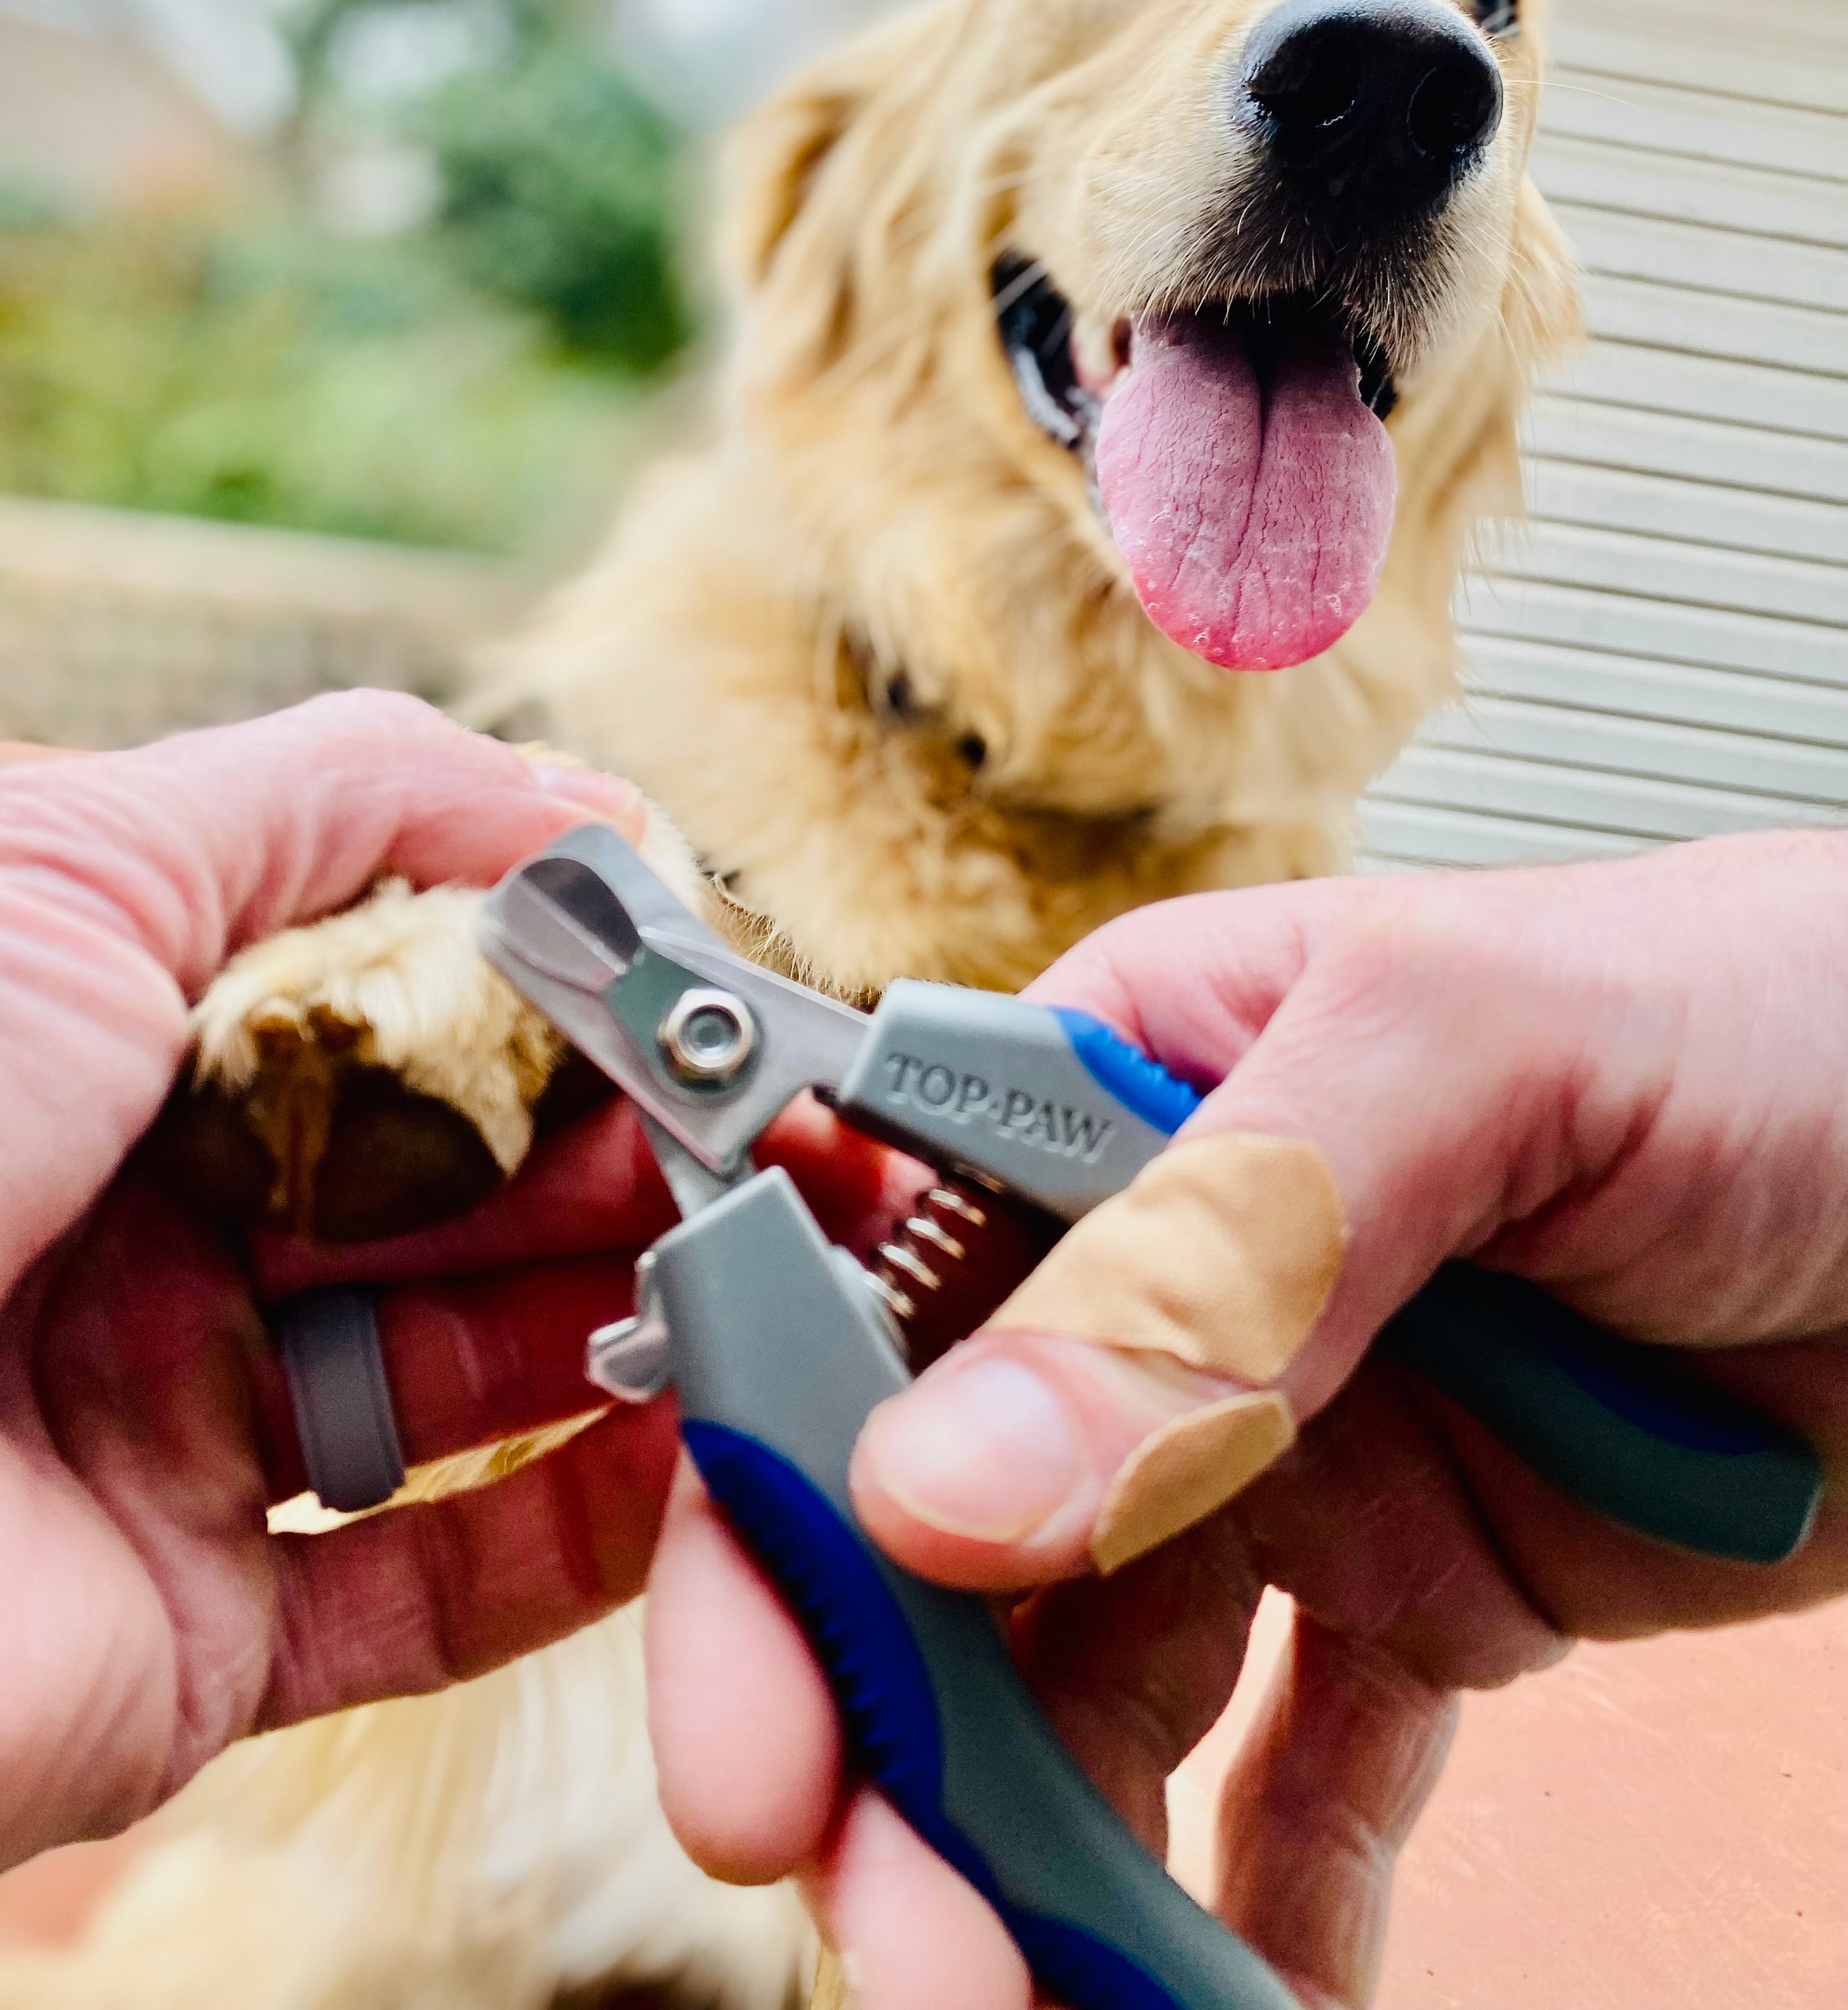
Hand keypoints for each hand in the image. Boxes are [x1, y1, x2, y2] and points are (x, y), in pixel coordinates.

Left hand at [0, 691, 906, 1872]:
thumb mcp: (86, 859)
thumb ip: (357, 796)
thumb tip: (591, 806)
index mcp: (128, 1044)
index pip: (419, 1016)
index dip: (587, 1010)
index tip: (734, 1011)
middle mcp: (154, 1231)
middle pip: (465, 1194)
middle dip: (650, 1164)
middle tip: (812, 1153)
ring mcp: (175, 1431)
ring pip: (471, 1382)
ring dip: (645, 1332)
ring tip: (800, 1283)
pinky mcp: (188, 1635)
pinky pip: (421, 1591)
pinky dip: (577, 1543)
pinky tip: (698, 1460)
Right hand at [646, 832, 1847, 2008]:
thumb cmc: (1779, 1014)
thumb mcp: (1479, 1059)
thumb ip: (1216, 1251)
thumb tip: (937, 1483)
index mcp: (1132, 1089)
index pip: (875, 1288)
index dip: (775, 1497)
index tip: (757, 1719)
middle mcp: (1181, 1278)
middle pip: (951, 1526)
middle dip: (894, 1733)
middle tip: (896, 1937)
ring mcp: (1295, 1441)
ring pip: (1096, 1682)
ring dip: (1044, 1854)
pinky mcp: (1431, 1583)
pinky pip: (1306, 1777)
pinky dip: (1253, 1909)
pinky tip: (1243, 2009)